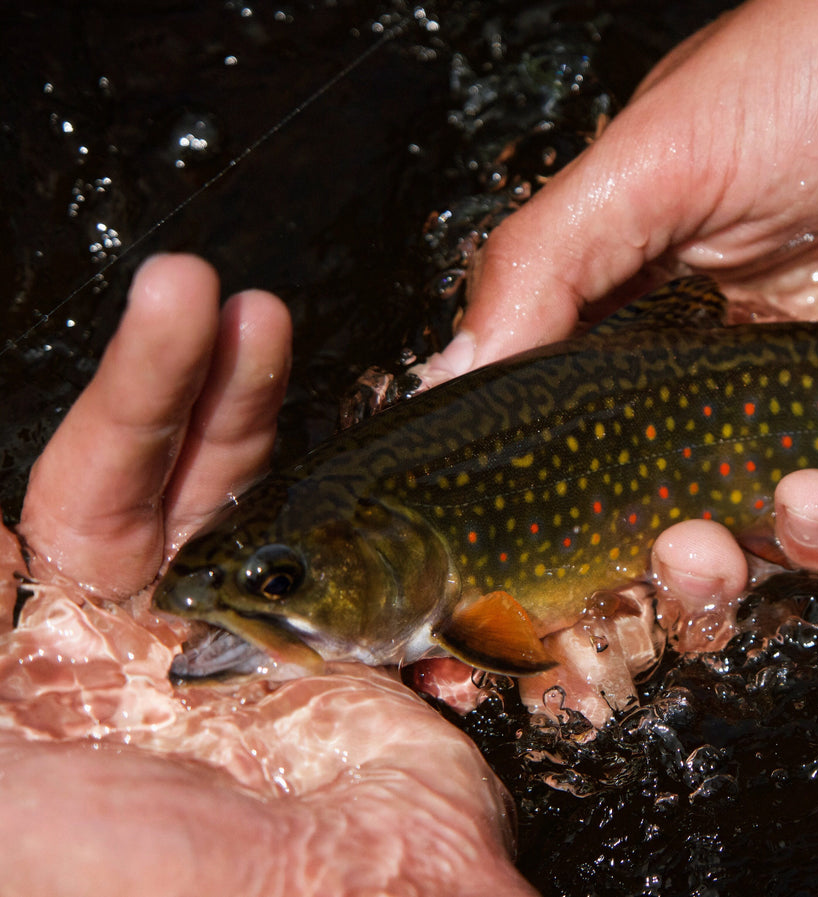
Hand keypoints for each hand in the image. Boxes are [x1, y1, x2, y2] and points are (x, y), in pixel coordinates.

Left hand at [5, 255, 536, 896]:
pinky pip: (321, 516)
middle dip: (155, 385)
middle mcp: (144, 648)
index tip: (77, 372)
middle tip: (185, 291)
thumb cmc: (182, 887)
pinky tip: (314, 395)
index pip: (36, 532)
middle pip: (131, 484)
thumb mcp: (21, 814)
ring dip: (230, 396)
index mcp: (58, 685)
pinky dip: (322, 456)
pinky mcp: (340, 624)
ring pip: (228, 484)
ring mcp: (247, 630)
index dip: (69, 445)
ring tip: (249, 313)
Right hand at [418, 0, 817, 625]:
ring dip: (766, 558)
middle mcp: (736, 378)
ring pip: (778, 544)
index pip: (587, 447)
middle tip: (675, 548)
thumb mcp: (659, 152)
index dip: (562, 520)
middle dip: (669, 564)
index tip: (539, 570)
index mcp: (653, 319)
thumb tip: (447, 372)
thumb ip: (547, 263)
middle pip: (680, 517)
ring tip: (787, 500)